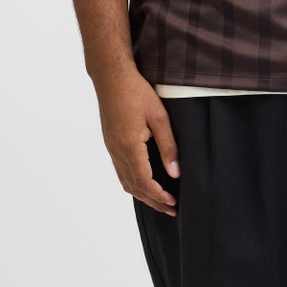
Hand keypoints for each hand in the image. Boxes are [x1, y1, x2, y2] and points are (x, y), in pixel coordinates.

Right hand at [96, 66, 180, 216]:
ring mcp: (111, 148)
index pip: (144, 182)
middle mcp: (117, 152)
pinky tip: (143, 182)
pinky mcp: (110, 143)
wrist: (111, 77)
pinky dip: (133, 183)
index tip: (173, 203)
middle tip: (170, 210)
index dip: (159, 196)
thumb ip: (168, 146)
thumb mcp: (159, 117)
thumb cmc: (136, 92)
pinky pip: (120, 171)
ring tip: (159, 201)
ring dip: (142, 194)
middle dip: (153, 201)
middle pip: (134, 187)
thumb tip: (175, 172)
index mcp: (129, 147)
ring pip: (125, 181)